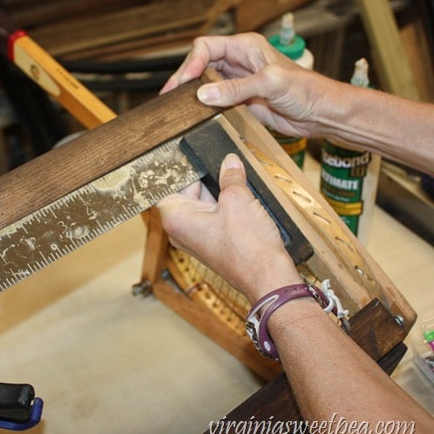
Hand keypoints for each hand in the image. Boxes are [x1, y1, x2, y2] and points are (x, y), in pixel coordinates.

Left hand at [156, 153, 300, 303]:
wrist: (267, 277)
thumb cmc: (247, 246)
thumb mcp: (238, 199)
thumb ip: (230, 177)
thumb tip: (229, 162)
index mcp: (176, 218)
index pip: (167, 186)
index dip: (181, 171)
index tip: (195, 156)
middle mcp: (180, 231)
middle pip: (186, 193)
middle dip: (204, 179)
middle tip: (221, 163)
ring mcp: (196, 239)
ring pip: (202, 205)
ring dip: (217, 192)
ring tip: (234, 178)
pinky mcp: (212, 244)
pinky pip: (213, 217)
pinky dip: (224, 206)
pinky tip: (240, 196)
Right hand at [161, 33, 336, 139]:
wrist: (320, 114)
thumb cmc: (306, 90)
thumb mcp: (270, 83)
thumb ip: (236, 88)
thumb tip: (204, 93)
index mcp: (246, 47)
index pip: (206, 47)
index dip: (191, 63)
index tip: (183, 83)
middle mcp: (239, 62)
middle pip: (201, 64)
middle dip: (184, 78)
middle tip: (170, 96)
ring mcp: (238, 82)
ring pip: (205, 83)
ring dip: (192, 93)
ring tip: (177, 106)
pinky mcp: (240, 101)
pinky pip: (215, 101)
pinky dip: (203, 107)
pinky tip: (194, 115)